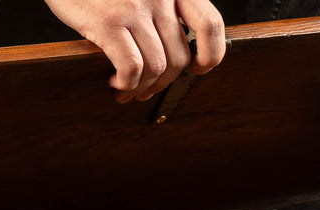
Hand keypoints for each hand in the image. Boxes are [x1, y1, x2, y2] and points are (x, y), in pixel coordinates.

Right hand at [43, 0, 226, 102]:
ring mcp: (135, 7)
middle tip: (145, 90)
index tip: (198, 70)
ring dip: (142, 87)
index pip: (210, 24)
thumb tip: (176, 56)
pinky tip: (115, 82)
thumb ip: (161, 11)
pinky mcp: (109, 21)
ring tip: (125, 89)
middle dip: (163, 83)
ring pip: (157, 67)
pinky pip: (131, 67)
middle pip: (180, 57)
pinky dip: (126, 84)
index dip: (210, 55)